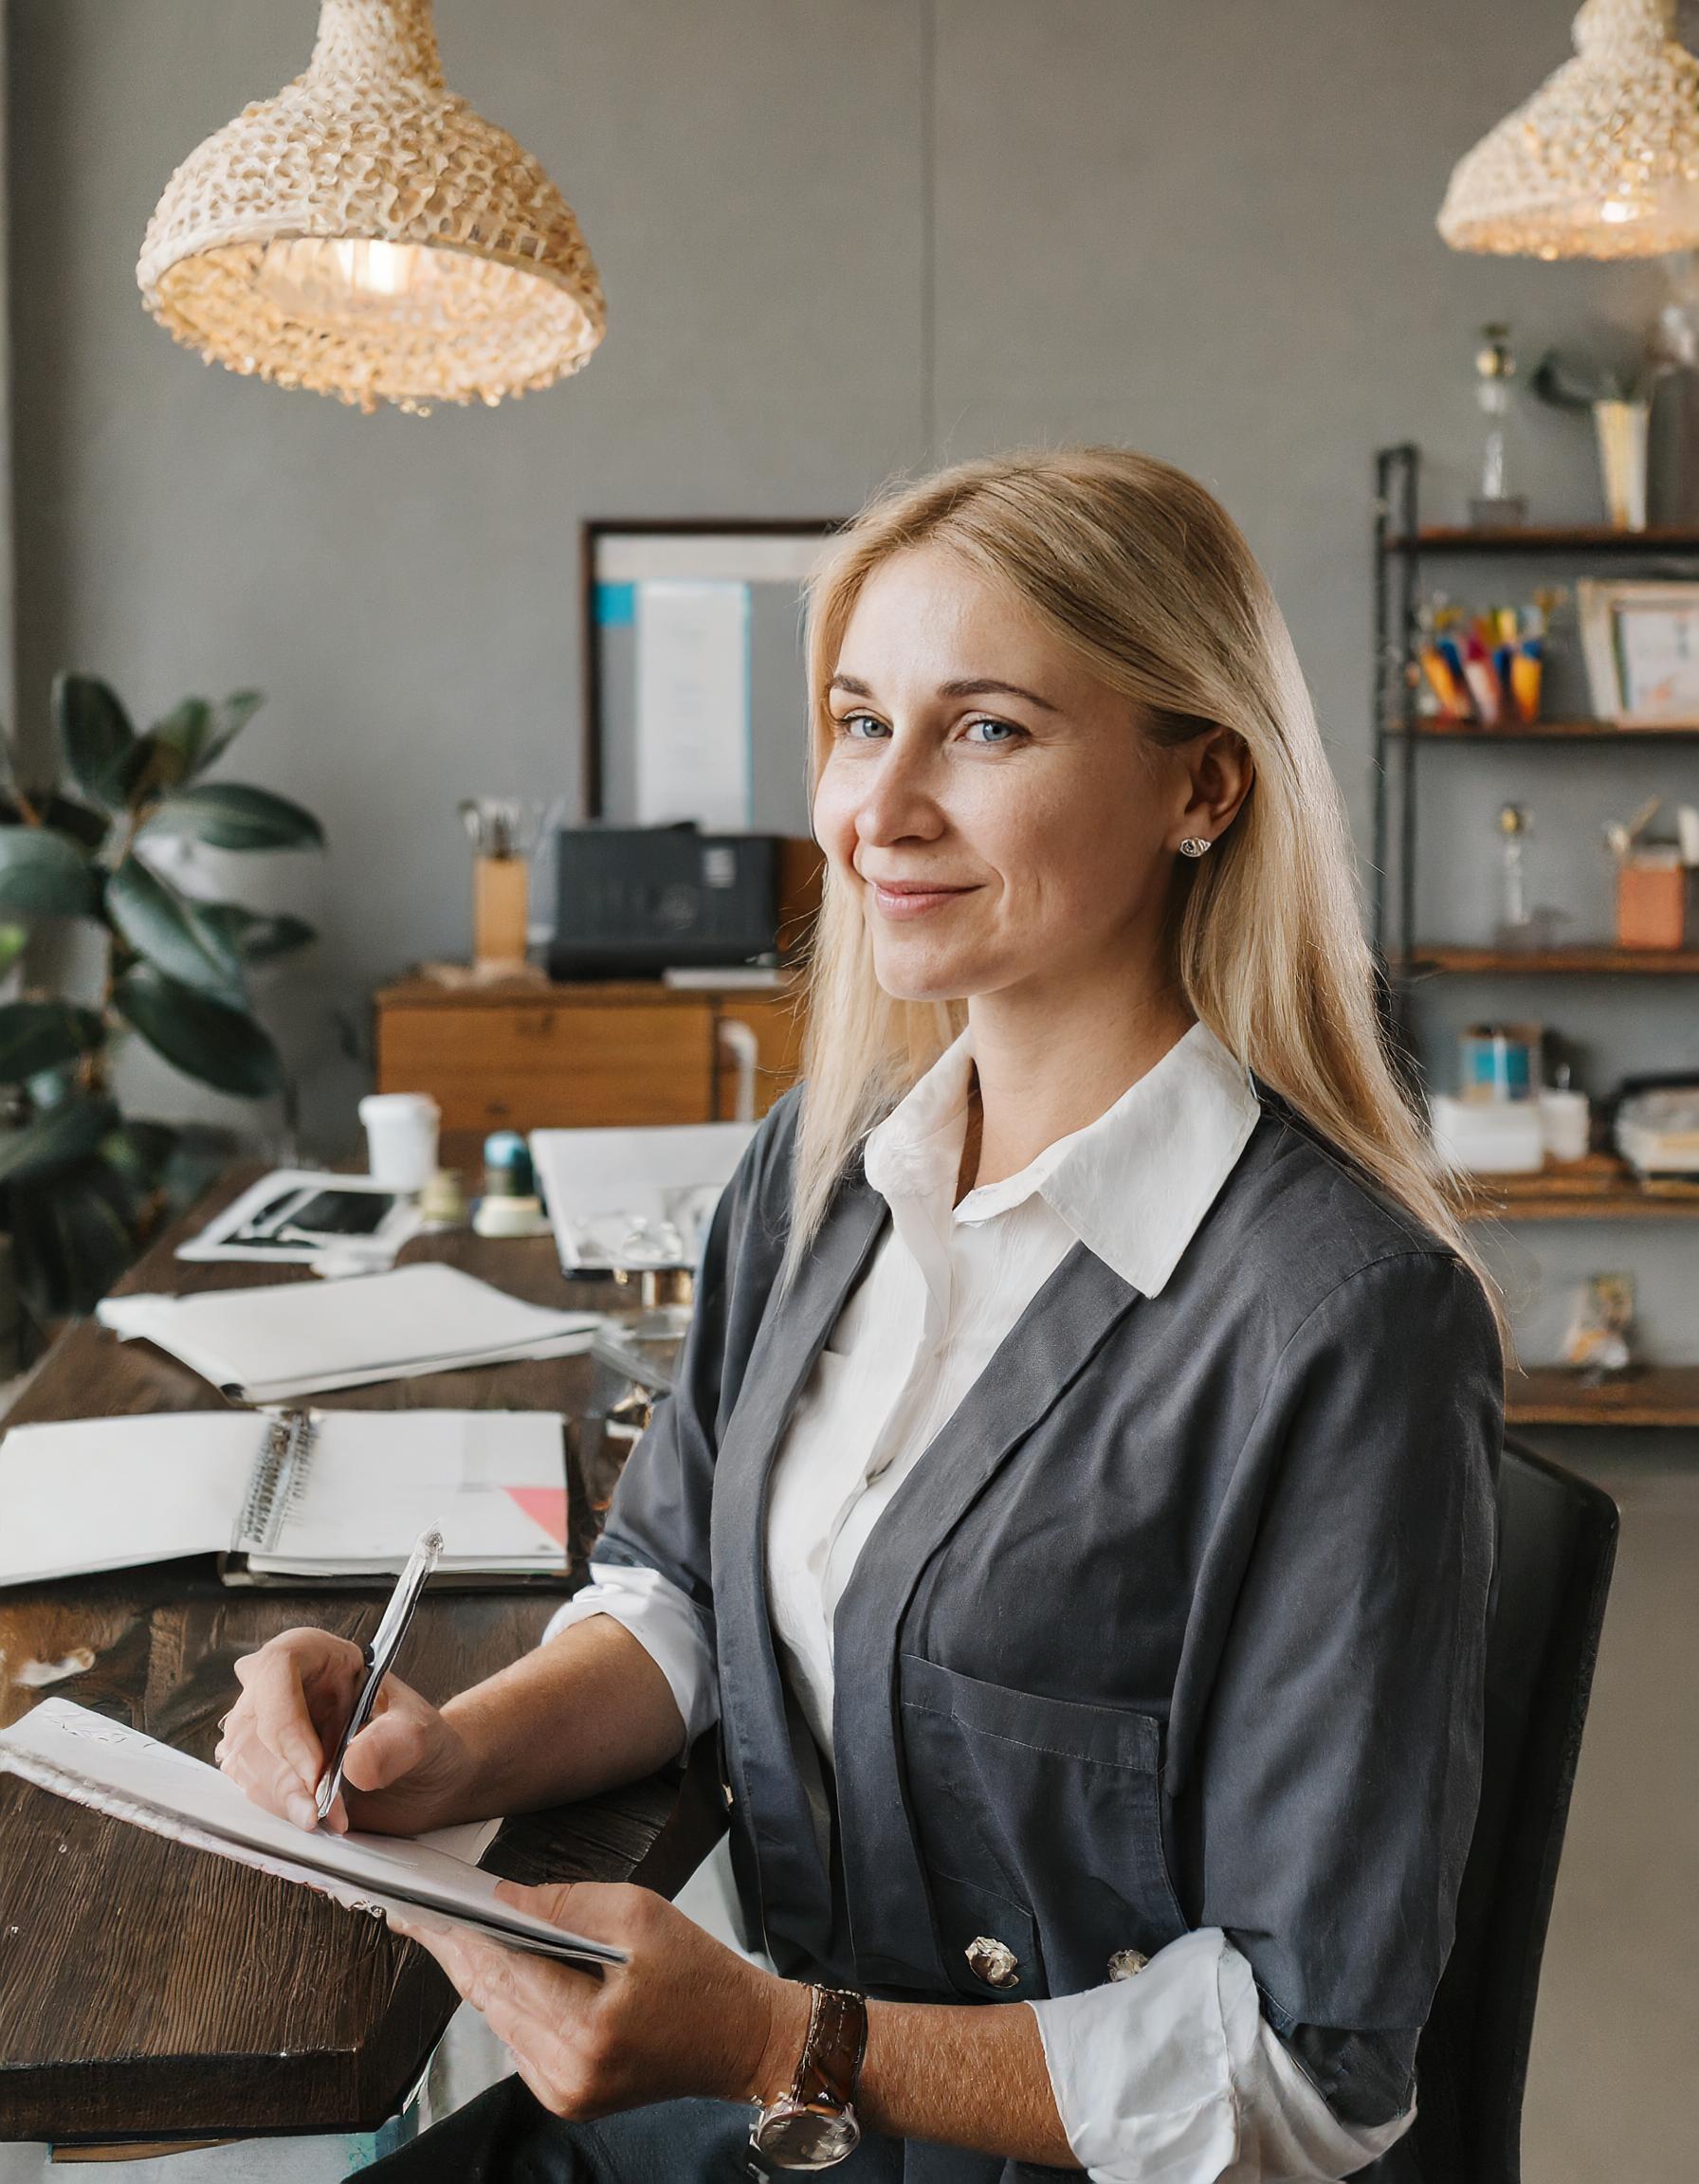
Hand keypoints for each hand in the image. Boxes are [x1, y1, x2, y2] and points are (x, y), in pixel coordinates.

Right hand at [216, 1626, 474, 1835]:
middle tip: (319, 1810)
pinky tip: (314, 1819)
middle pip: (253, 1723)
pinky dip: (279, 1810)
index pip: (278, 1668)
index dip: (287, 1720)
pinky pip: (250, 1787)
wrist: (420, 1776)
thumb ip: (397, 1741)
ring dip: (281, 1799)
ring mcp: (262, 1728)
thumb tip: (355, 1764)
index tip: (314, 1769)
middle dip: (284, 1775)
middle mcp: (278, 1686)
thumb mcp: (421, 1731)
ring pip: (245, 1762)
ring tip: (326, 1818)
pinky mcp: (261, 1767)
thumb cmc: (419, 1738)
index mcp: (315, 1653)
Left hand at [390, 1881, 811, 2120]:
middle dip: (456, 1951)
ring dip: (478, 1975)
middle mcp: (566, 2072)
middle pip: (491, 1998)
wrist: (741, 2038)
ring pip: (498, 2020)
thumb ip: (566, 1904)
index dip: (458, 1933)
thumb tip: (501, 1900)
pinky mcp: (565, 2098)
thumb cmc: (701, 1973)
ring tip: (448, 1932)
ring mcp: (563, 2093)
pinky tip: (499, 1969)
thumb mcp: (640, 1914)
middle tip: (419, 1914)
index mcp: (588, 2028)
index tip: (421, 1907)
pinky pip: (519, 2040)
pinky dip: (508, 2002)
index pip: (502, 1968)